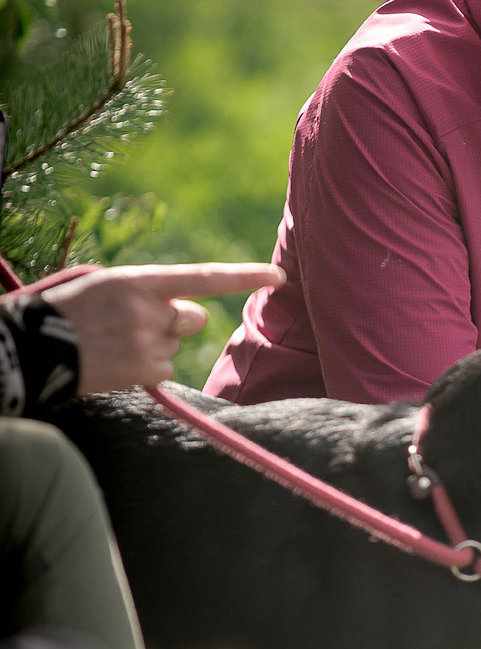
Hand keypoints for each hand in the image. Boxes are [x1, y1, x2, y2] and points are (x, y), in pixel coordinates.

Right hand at [42, 263, 283, 392]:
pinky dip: (143, 368)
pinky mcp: (144, 372)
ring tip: (112, 344)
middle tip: (135, 324)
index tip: (279, 275)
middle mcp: (148, 311)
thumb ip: (145, 292)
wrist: (32, 349)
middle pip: (192, 318)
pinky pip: (161, 369)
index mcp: (137, 280)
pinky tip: (113, 362)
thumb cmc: (65, 312)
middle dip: (176, 322)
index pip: (204, 277)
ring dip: (152, 346)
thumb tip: (181, 311)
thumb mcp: (103, 285)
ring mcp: (148, 343)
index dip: (245, 276)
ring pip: (173, 346)